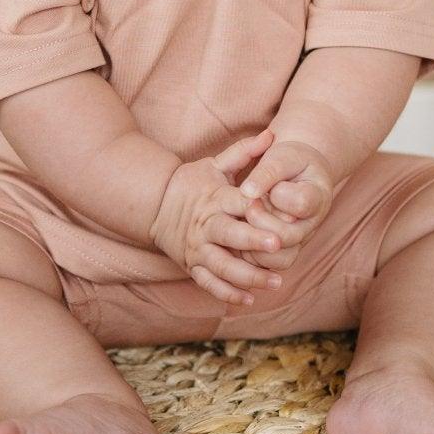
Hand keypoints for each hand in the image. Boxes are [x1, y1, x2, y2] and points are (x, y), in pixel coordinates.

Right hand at [149, 127, 292, 307]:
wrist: (155, 203)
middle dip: (253, 242)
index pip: (237, 204)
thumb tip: (271, 134)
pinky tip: (249, 300)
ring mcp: (199, 249)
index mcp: (215, 200)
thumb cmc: (192, 182)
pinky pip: (209, 283)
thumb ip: (244, 152)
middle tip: (278, 246)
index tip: (276, 211)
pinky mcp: (192, 266)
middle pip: (230, 236)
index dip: (256, 208)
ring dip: (248, 276)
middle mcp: (207, 226)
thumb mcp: (215, 164)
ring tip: (274, 282)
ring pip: (222, 267)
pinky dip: (227, 294)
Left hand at [236, 139, 334, 258]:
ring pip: (278, 258)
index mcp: (317, 196)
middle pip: (287, 236)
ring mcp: (298, 242)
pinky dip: (250, 253)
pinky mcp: (282, 253)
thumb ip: (267, 172)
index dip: (279, 193)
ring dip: (254, 240)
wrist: (297, 172)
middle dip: (260, 218)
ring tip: (247, 218)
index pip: (301, 203)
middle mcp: (311, 225)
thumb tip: (246, 192)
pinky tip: (242, 231)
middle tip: (250, 202)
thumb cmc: (289, 161)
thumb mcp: (282, 156)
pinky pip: (266, 266)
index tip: (271, 183)